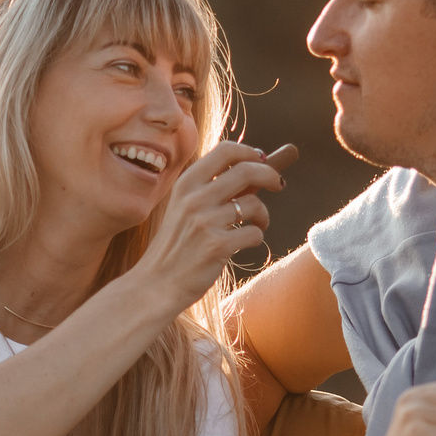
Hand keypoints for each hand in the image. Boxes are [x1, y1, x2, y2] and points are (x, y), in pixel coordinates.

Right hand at [134, 141, 297, 308]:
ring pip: (254, 204)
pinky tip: (244, 243)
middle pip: (247, 170)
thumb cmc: (177, 245)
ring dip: (263, 215)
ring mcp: (205, 223)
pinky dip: (256, 237)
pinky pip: (254, 233)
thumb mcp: (186, 209)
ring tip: (257, 224)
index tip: (262, 160)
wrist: (156, 284)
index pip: (226, 151)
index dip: (250, 152)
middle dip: (271, 174)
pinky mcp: (217, 247)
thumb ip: (216, 188)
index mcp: (186, 184)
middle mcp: (194, 199)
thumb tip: (258, 167)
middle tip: (279, 184)